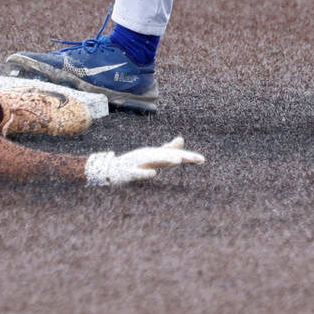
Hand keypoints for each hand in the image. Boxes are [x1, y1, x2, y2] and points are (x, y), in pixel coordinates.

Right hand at [84, 135, 204, 185]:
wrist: (111, 170)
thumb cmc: (134, 162)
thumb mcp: (152, 155)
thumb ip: (167, 149)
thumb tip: (181, 139)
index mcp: (155, 153)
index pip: (174, 155)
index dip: (188, 157)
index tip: (202, 160)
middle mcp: (148, 155)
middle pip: (168, 156)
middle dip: (181, 157)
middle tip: (194, 159)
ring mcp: (138, 163)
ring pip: (153, 161)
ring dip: (165, 160)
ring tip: (177, 160)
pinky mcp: (128, 172)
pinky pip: (137, 173)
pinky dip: (145, 173)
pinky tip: (153, 173)